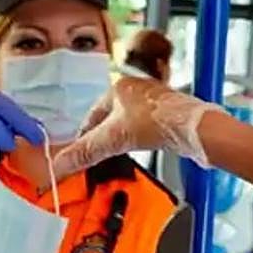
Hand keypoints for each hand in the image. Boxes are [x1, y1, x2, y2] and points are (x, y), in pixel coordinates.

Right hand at [51, 76, 221, 181]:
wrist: (193, 129)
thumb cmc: (158, 122)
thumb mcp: (113, 140)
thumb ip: (85, 152)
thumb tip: (59, 164)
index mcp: (118, 87)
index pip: (91, 115)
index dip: (84, 136)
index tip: (80, 152)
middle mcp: (137, 90)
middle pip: (110, 119)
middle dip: (104, 138)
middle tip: (98, 156)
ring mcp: (154, 101)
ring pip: (128, 123)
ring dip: (122, 139)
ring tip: (119, 155)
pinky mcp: (168, 115)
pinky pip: (146, 128)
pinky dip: (140, 140)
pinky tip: (141, 149)